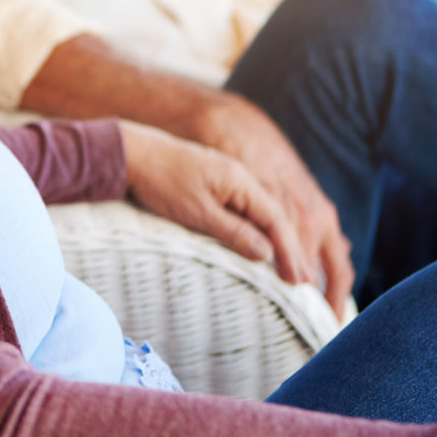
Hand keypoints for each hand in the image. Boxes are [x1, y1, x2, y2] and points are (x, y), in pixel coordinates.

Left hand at [120, 120, 309, 280]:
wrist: (130, 152)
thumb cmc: (160, 182)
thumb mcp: (197, 213)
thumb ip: (234, 233)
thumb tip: (268, 254)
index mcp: (241, 181)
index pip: (277, 220)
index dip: (291, 251)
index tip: (300, 280)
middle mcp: (241, 177)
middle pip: (276, 217)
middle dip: (293, 251)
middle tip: (306, 284)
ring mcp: (228, 179)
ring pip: (263, 215)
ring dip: (279, 243)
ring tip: (292, 273)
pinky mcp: (215, 184)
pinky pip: (247, 211)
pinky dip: (260, 232)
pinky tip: (263, 249)